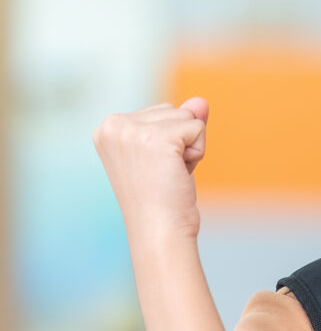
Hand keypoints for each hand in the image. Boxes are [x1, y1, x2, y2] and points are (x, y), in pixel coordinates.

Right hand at [95, 99, 211, 246]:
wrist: (159, 229)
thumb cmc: (162, 198)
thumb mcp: (168, 154)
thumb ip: (181, 123)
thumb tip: (201, 101)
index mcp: (108, 127)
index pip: (159, 113)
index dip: (169, 142)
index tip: (156, 168)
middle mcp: (114, 124)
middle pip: (173, 110)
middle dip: (181, 142)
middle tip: (166, 173)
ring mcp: (133, 130)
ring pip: (188, 117)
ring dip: (190, 147)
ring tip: (171, 174)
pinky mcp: (157, 138)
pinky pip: (198, 127)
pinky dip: (198, 152)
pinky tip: (180, 172)